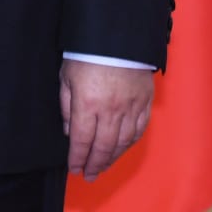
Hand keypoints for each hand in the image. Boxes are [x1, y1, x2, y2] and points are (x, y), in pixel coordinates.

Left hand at [60, 60, 153, 180]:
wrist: (118, 36)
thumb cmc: (87, 53)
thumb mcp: (67, 76)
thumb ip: (66, 105)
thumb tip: (70, 131)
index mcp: (88, 103)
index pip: (82, 140)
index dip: (78, 158)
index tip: (74, 168)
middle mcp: (111, 110)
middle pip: (103, 146)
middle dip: (95, 164)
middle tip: (89, 176)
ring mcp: (130, 107)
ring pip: (123, 142)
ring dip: (112, 158)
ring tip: (103, 167)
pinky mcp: (144, 102)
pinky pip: (138, 130)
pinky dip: (129, 144)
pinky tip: (121, 149)